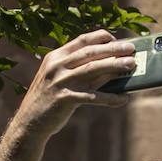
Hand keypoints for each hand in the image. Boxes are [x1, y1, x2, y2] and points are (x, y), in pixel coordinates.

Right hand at [16, 29, 136, 136]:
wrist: (30, 122)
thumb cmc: (52, 100)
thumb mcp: (63, 80)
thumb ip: (84, 72)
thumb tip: (113, 68)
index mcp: (56, 56)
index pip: (82, 40)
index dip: (101, 38)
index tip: (117, 39)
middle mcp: (56, 65)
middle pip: (90, 53)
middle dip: (113, 49)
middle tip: (131, 49)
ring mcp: (59, 81)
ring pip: (91, 69)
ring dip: (114, 66)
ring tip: (131, 65)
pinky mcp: (63, 99)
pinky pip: (92, 97)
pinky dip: (110, 98)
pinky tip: (124, 98)